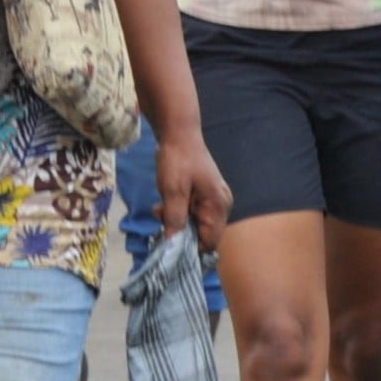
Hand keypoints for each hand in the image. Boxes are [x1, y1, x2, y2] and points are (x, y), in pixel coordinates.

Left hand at [157, 129, 231, 251]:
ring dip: (176, 219)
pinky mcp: (205, 192)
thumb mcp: (172, 191)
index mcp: (218, 206)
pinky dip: (179, 209)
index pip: (210, 242)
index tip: (169, 245)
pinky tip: (164, 201)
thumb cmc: (177, 160)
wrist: (178, 132)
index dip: (191, 248)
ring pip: (195, 221)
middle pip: (203, 232)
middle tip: (160, 215)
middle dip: (180, 230)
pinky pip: (193, 210)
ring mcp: (214, 198)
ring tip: (159, 207)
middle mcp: (221, 205)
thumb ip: (174, 218)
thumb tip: (173, 245)